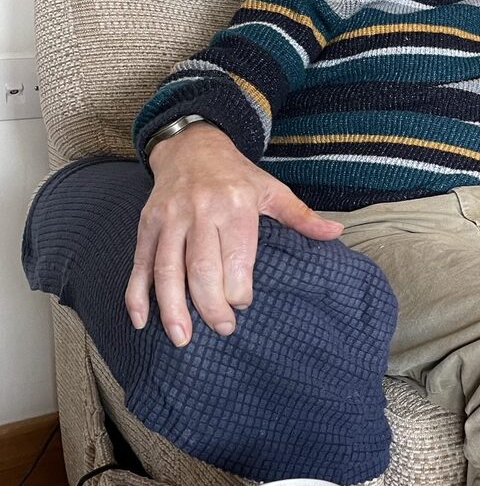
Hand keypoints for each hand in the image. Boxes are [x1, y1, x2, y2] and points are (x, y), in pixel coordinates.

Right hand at [124, 122, 342, 346]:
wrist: (191, 147)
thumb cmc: (236, 176)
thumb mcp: (272, 189)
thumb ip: (301, 216)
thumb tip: (336, 232)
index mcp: (234, 205)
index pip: (236, 256)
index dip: (239, 288)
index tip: (244, 303)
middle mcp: (199, 212)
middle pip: (201, 267)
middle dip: (211, 305)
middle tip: (223, 328)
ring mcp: (169, 220)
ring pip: (167, 269)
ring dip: (172, 308)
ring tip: (182, 338)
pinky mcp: (147, 226)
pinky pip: (140, 264)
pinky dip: (137, 294)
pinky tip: (141, 320)